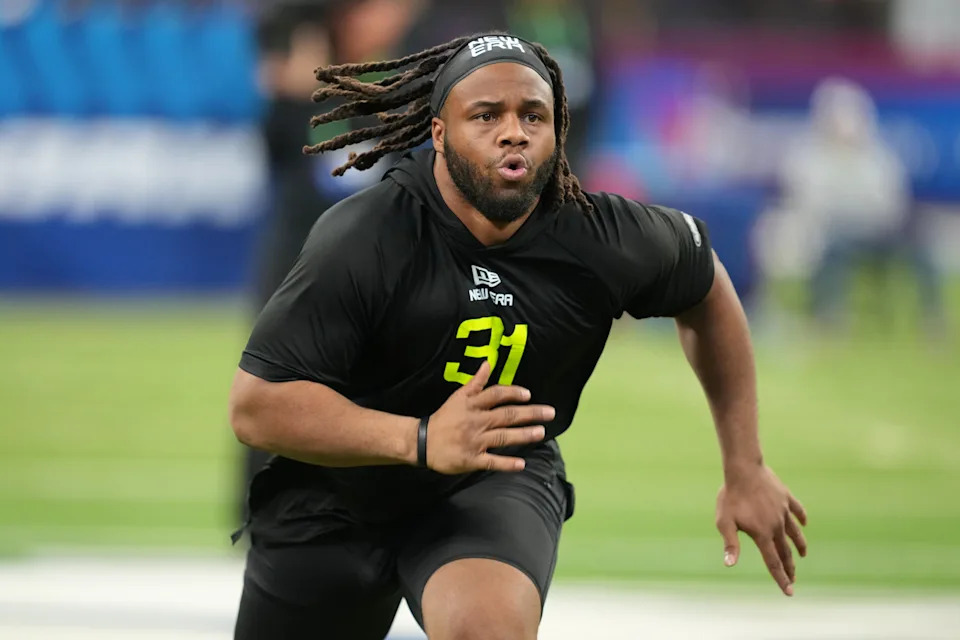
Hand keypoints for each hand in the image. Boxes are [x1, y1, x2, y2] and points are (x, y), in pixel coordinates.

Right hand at [426, 360, 552, 473]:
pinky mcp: (472, 460)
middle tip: (550, 413)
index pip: (496, 395)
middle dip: (530, 414)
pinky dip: (507, 463)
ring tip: (541, 432)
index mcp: (472, 405)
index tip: (528, 394)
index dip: (513, 393)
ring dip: (523, 435)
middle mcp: (476, 421)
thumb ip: (475, 382)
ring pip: (503, 437)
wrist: (422, 441)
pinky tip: (522, 464)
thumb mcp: (457, 396)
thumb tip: (488, 363)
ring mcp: (475, 441)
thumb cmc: (443, 418)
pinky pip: (492, 462)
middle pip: (506, 416)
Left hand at [715, 465, 807, 595]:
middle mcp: (777, 525)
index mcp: (762, 534)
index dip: (781, 579)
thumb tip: (729, 564)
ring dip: (799, 546)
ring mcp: (783, 511)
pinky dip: (802, 518)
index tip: (789, 592)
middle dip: (790, 567)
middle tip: (793, 579)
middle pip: (785, 551)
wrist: (744, 469)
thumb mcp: (724, 521)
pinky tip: (804, 523)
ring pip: (795, 533)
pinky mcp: (786, 497)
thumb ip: (730, 543)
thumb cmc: (731, 496)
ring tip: (802, 555)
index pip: (773, 562)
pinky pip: (798, 510)